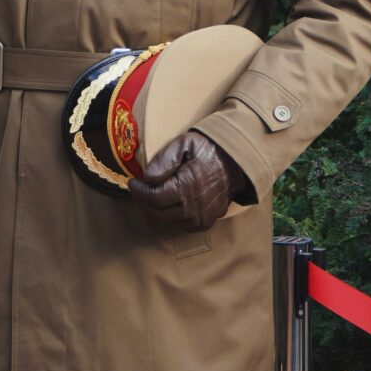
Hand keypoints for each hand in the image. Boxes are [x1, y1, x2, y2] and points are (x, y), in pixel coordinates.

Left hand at [128, 131, 246, 232]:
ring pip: (166, 223)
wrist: (237, 162)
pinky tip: (172, 203)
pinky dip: (172, 217)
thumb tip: (148, 177)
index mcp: (186, 187)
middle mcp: (193, 208)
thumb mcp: (185, 144)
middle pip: (155, 215)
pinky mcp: (205, 223)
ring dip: (157, 211)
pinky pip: (180, 226)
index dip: (138, 191)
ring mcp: (200, 218)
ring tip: (156, 195)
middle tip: (142, 190)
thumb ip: (165, 159)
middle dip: (144, 202)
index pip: (151, 198)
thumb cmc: (208, 150)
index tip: (133, 182)